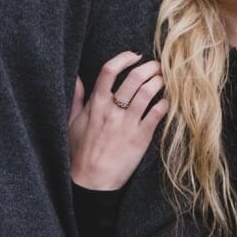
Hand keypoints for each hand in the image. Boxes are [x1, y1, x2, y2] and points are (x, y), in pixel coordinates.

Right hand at [68, 51, 168, 190]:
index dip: (123, 58)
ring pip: (147, 93)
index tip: (133, 55)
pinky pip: (156, 114)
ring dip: (158, 82)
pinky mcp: (141, 138)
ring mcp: (127, 124)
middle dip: (148, 67)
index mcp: (95, 104)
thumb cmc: (80, 152)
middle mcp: (112, 111)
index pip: (108, 71)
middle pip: (134, 78)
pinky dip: (164, 103)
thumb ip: (76, 98)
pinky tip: (165, 101)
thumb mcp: (71, 122)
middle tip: (156, 66)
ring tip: (162, 80)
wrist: (92, 181)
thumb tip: (77, 78)